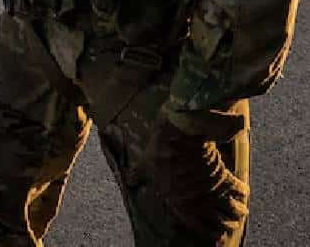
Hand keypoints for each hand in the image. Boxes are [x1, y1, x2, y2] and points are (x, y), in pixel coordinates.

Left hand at [144, 110, 248, 239]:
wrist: (179, 136)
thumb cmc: (159, 152)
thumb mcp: (145, 164)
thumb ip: (139, 175)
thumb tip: (128, 180)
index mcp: (180, 204)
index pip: (200, 227)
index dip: (211, 233)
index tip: (218, 235)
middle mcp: (200, 202)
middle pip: (223, 221)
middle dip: (229, 224)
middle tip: (233, 224)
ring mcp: (214, 191)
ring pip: (234, 209)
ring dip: (238, 212)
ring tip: (241, 212)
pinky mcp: (225, 177)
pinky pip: (239, 190)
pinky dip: (243, 192)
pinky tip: (244, 193)